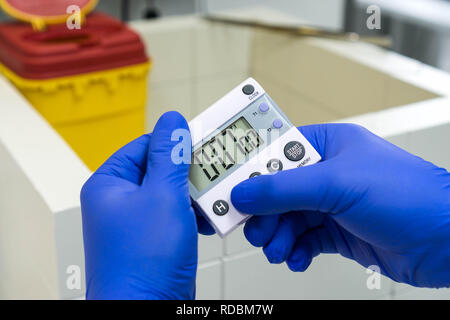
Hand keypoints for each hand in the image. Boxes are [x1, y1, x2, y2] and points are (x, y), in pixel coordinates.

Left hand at [81, 111, 197, 298]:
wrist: (148, 311)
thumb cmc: (142, 263)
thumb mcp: (162, 197)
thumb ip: (169, 156)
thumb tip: (172, 122)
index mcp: (110, 184)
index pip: (145, 146)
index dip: (175, 144)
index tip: (201, 142)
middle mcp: (120, 201)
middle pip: (161, 169)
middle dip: (189, 174)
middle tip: (211, 173)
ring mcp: (137, 221)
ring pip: (173, 193)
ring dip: (194, 195)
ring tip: (209, 200)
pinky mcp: (154, 238)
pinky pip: (176, 214)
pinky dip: (193, 214)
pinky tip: (204, 220)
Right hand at [231, 123, 449, 287]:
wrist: (446, 241)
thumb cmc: (407, 196)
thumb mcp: (335, 185)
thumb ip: (283, 189)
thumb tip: (243, 193)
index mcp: (328, 146)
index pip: (275, 153)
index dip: (250, 171)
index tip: (230, 189)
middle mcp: (328, 174)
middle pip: (276, 190)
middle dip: (263, 213)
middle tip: (255, 229)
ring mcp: (332, 204)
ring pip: (287, 218)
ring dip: (278, 236)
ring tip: (278, 249)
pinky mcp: (338, 232)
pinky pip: (303, 240)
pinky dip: (295, 251)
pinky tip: (297, 258)